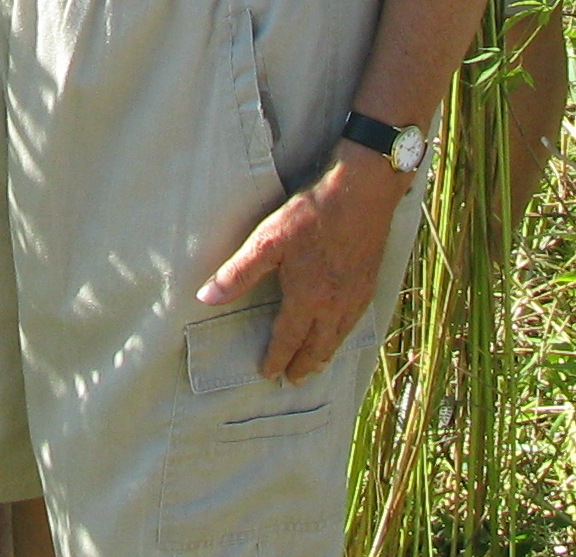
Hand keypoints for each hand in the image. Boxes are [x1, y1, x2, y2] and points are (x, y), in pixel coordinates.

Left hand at [198, 145, 407, 382]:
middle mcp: (334, 306)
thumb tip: (206, 297)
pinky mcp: (369, 282)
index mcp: (307, 299)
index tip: (267, 373)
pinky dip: (345, 335)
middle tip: (293, 380)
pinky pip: (356, 321)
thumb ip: (238, 272)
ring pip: (339, 337)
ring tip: (316, 364)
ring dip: (325, 355)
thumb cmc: (313, 214)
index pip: (288, 339)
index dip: (276, 358)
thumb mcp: (268, 239)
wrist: (363, 193)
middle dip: (302, 365)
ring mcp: (355, 296)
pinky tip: (342, 329)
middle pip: (317, 346)